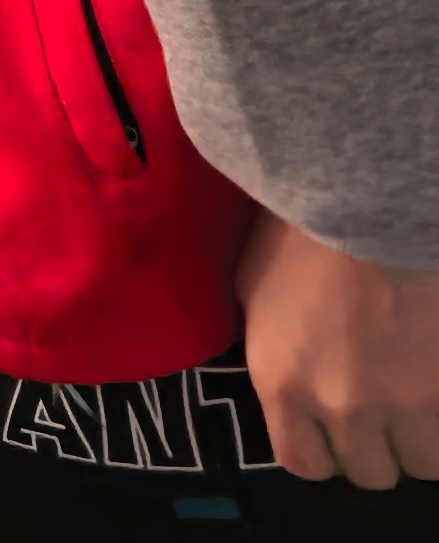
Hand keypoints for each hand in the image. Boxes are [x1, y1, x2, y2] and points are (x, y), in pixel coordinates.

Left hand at [239, 210, 438, 485]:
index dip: (325, 453)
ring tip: (421, 406)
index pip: (304, 463)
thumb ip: (269, 344)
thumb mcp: (254, 288)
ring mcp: (405, 402)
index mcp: (282, 383)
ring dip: (422, 441)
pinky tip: (437, 389)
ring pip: (423, 464)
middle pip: (368, 472)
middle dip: (377, 449)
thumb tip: (284, 368)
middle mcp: (340, 406)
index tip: (338, 433)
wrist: (368, 203)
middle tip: (386, 416)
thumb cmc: (300, 230)